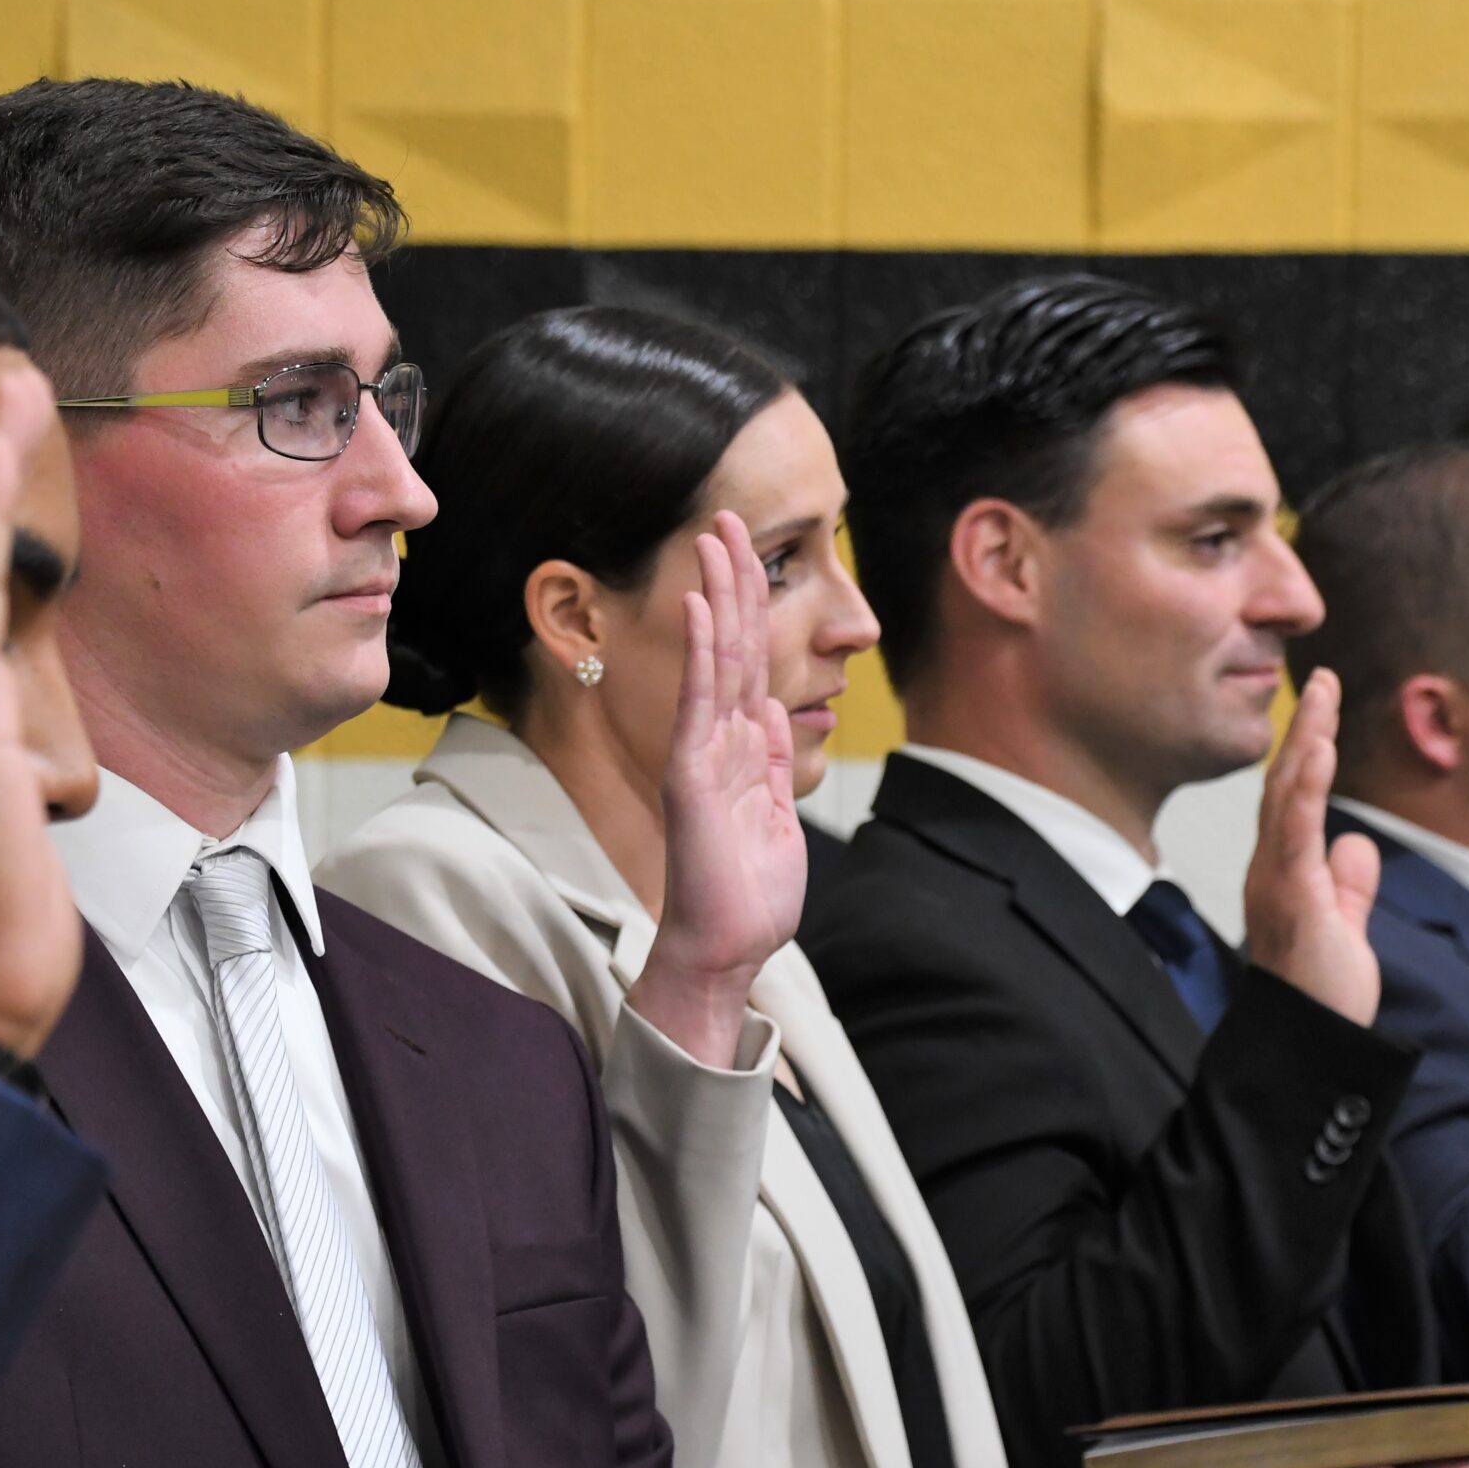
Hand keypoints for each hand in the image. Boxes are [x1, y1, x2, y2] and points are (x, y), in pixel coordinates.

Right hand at [628, 512, 804, 1067]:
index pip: (750, 661)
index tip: (752, 555)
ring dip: (717, 595)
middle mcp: (719, 741)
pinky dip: (698, 651)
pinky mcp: (691, 774)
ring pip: (715, 658)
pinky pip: (698, 702)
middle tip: (729, 518)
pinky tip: (697, 605)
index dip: (752, 607)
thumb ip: (773, 761)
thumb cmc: (750, 896)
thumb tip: (777, 707)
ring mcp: (701, 753)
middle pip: (730, 644)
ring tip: (715, 538)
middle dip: (734, 580)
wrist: (726, 950)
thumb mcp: (778, 816)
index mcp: (744, 749)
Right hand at [1244, 669, 1380, 1024]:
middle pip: (1285, 783)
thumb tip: (1355, 843)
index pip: (1294, 798)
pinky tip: (1319, 750)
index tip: (1324, 707)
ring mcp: (1277, 879)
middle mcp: (1271, 868)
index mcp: (1284, 873)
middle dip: (1306, 729)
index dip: (1308, 750)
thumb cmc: (1321, 995)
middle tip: (1322, 678)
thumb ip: (1348, 885)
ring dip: (1306, 743)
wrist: (1308, 1043)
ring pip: (1287, 796)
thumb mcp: (1343, 926)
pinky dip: (1307, 786)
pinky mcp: (1291, 894)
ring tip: (1322, 697)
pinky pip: (1296, 830)